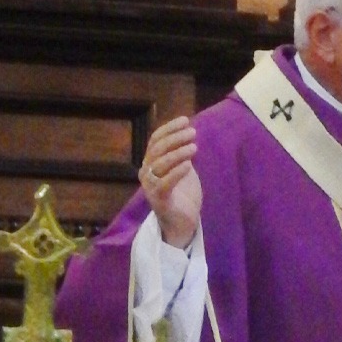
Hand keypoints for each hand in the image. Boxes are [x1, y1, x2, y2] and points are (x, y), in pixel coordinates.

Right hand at [140, 116, 200, 247]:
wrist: (182, 222)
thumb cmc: (182, 193)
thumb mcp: (183, 168)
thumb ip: (182, 153)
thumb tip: (188, 132)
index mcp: (151, 162)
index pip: (156, 139)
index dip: (170, 128)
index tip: (186, 120)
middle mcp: (146, 172)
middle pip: (157, 149)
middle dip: (175, 138)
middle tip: (193, 133)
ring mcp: (150, 186)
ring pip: (160, 164)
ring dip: (178, 153)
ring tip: (194, 147)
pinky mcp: (159, 200)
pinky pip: (165, 183)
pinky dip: (177, 172)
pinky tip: (189, 165)